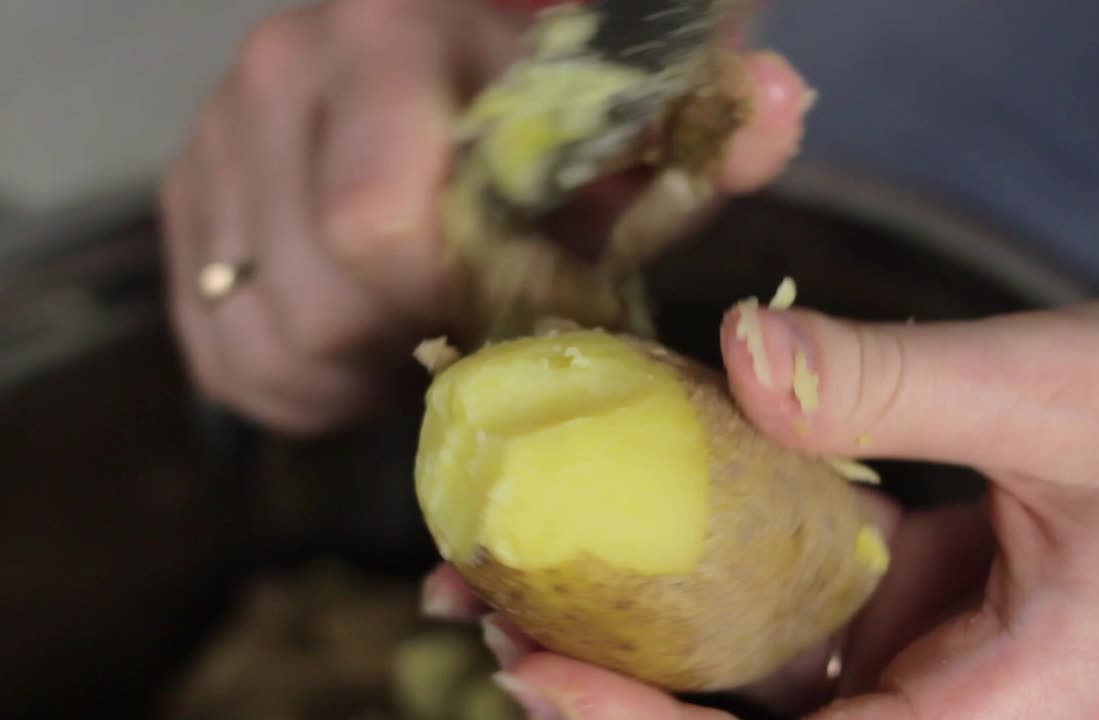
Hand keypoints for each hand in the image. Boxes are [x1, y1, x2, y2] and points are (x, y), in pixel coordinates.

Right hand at [159, 0, 811, 434]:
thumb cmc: (546, 120)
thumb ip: (702, 129)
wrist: (437, 72)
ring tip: (415, 330)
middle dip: (409, 341)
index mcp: (391, 40)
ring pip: (263, 337)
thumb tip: (772, 105)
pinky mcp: (186, 204)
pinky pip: (222, 352)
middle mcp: (279, 76)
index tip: (511, 303)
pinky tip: (360, 341)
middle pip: (319, 300)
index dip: (456, 303)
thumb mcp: (629, 127)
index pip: (382, 227)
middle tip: (465, 325)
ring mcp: (216, 140)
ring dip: (355, 368)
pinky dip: (296, 380)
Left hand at [421, 288, 1098, 718]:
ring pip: (766, 663)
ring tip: (529, 564)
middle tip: (493, 610)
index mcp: (1019, 711)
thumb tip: (741, 361)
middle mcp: (965, 704)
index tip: (541, 671)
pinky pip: (800, 593)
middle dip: (618, 684)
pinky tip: (645, 502)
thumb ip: (902, 382)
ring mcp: (940, 651)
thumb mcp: (1070, 393)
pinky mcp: (926, 594)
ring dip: (647, 617)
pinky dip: (716, 553)